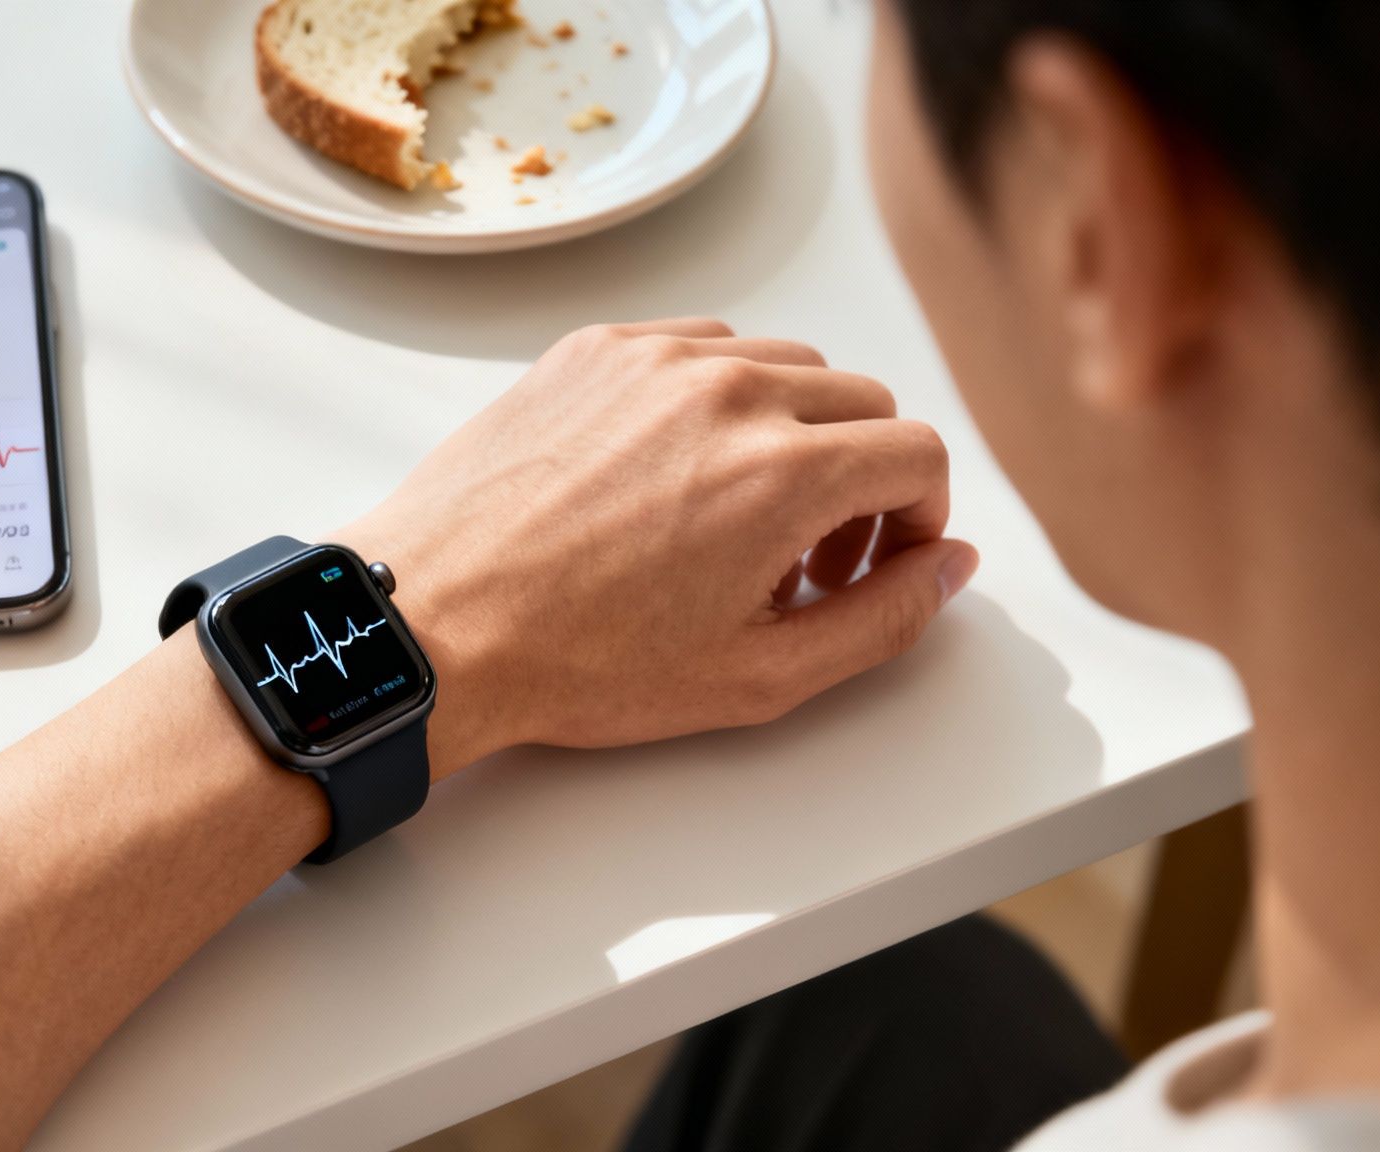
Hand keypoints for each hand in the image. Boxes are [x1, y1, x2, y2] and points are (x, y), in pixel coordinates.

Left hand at [337, 319, 977, 778]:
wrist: (432, 622)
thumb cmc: (578, 662)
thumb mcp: (758, 677)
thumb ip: (881, 620)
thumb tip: (948, 566)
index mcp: (784, 470)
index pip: (919, 453)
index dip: (918, 519)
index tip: (875, 564)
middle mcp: (730, 389)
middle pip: (863, 400)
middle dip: (863, 480)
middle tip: (808, 560)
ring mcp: (655, 358)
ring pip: (786, 364)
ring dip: (794, 431)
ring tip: (738, 518)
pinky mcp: (594, 348)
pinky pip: (701, 347)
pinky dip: (718, 397)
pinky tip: (673, 474)